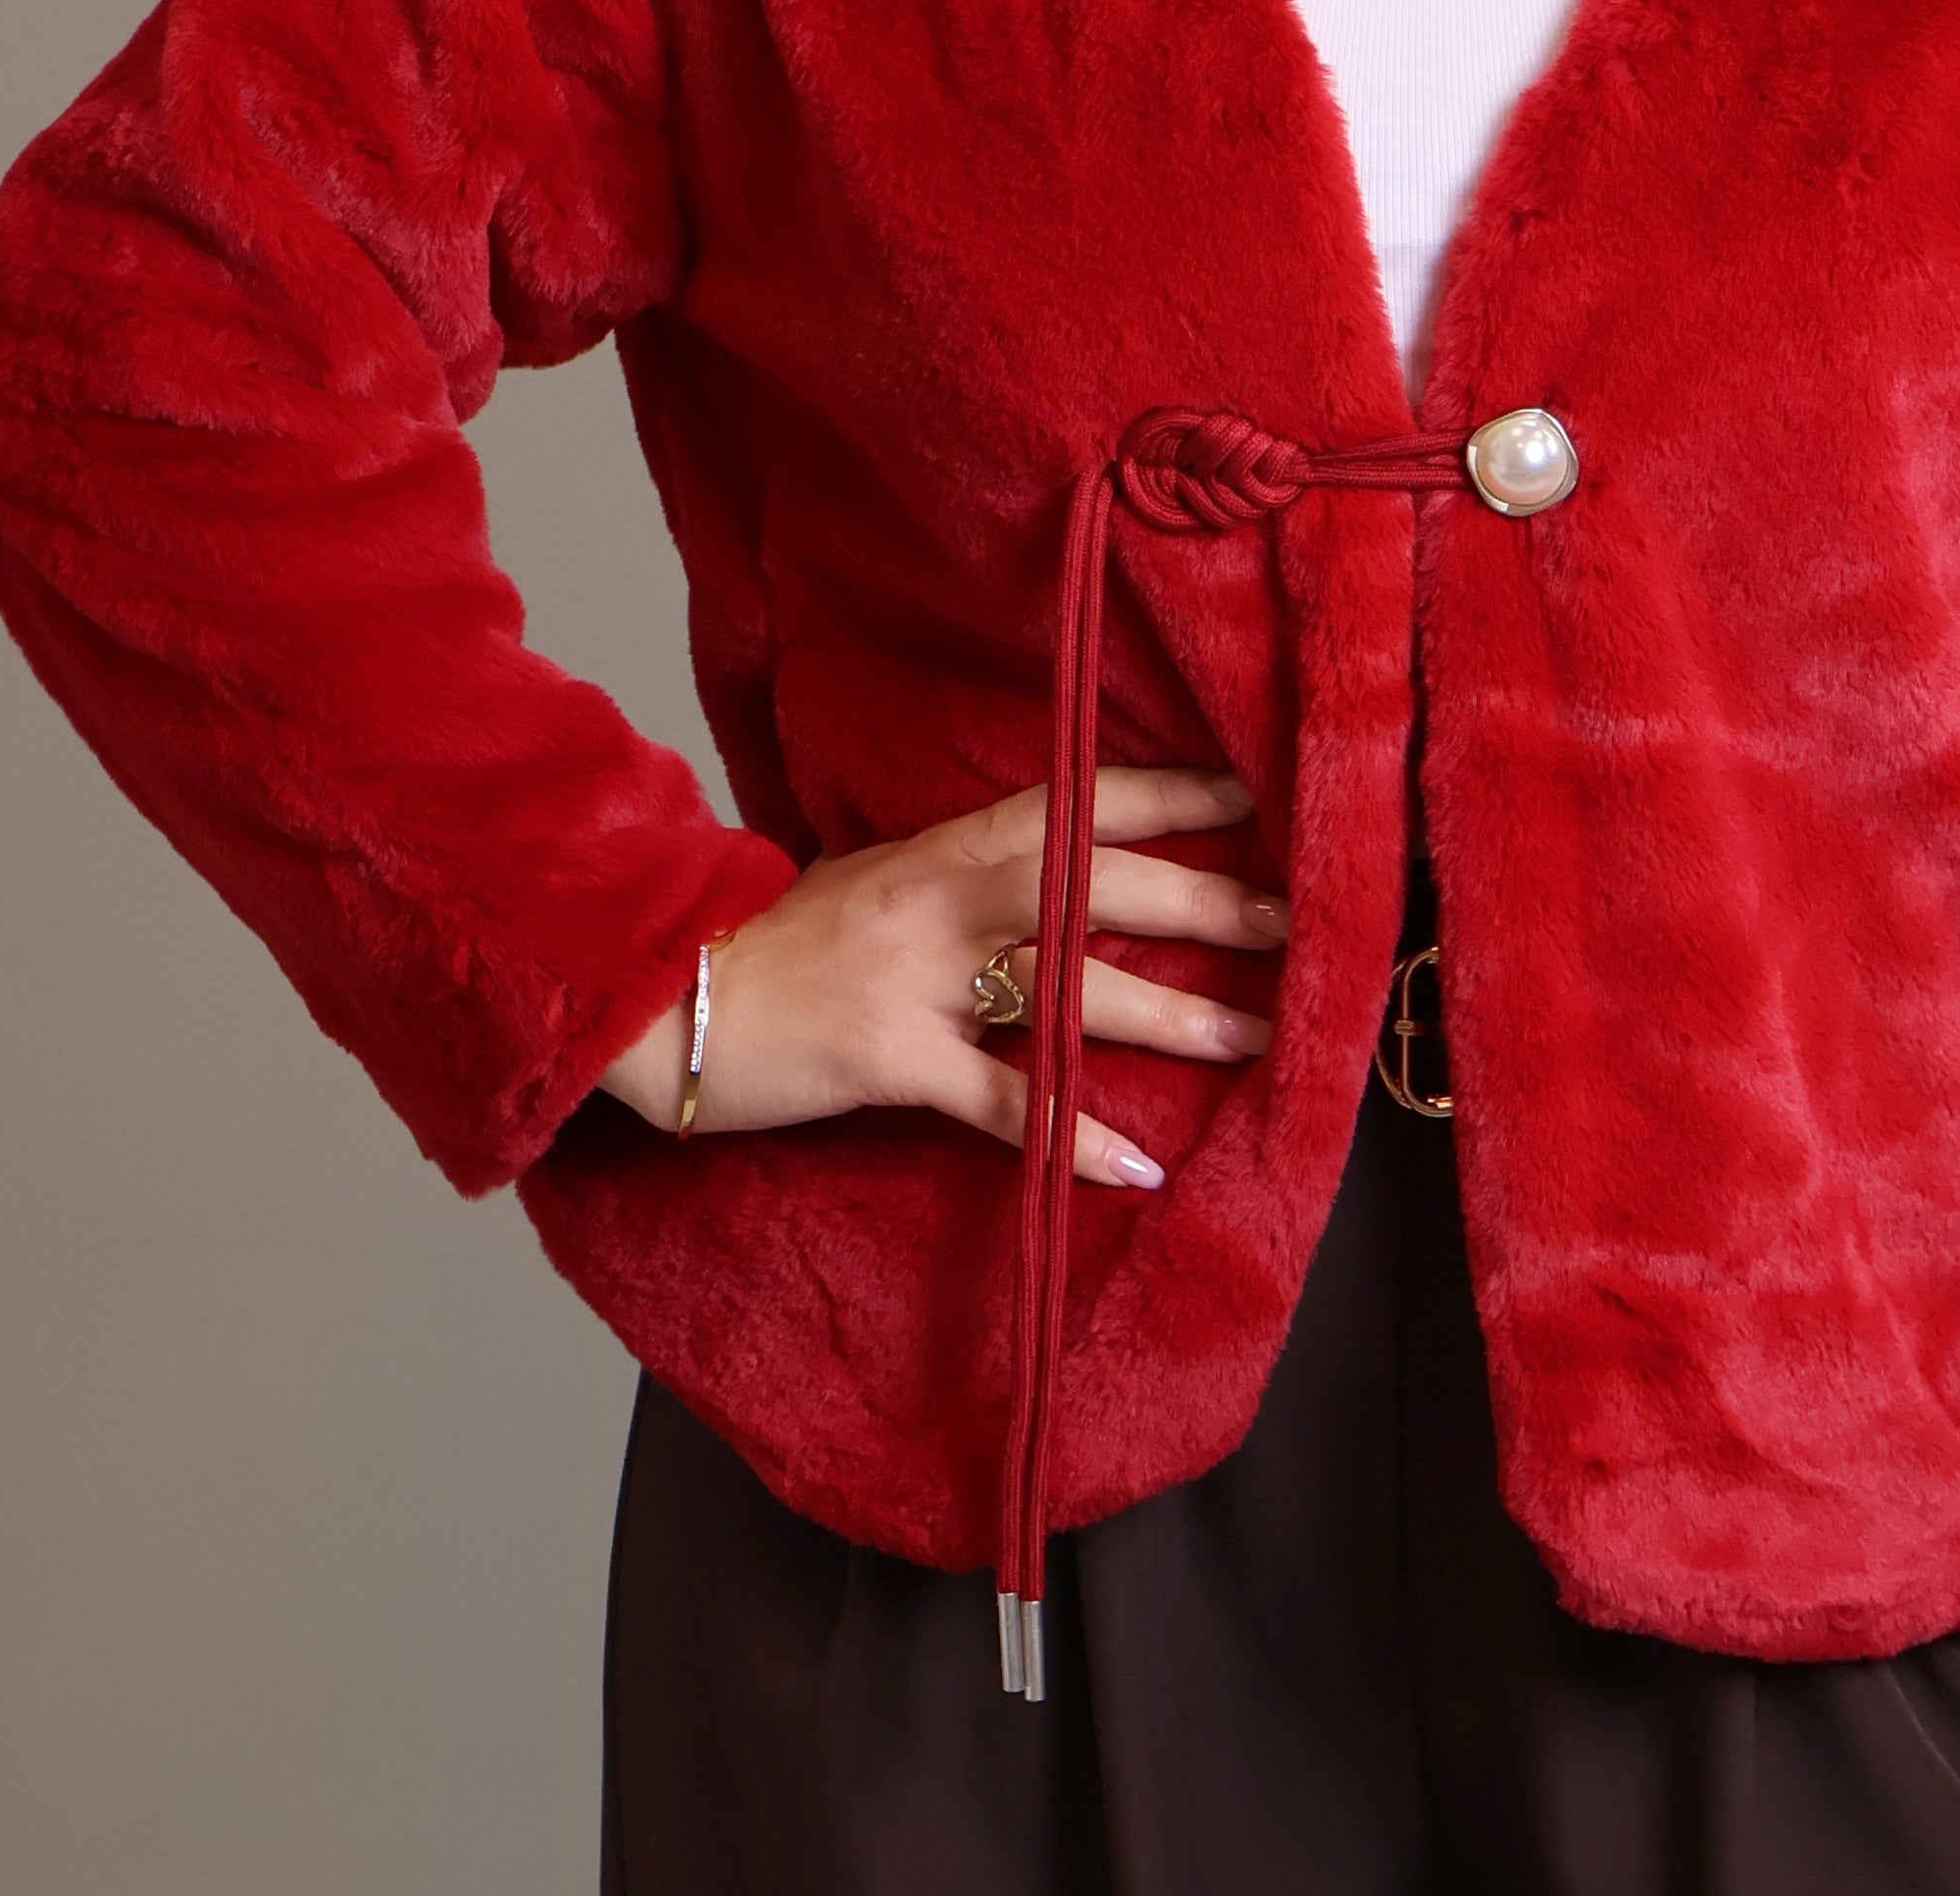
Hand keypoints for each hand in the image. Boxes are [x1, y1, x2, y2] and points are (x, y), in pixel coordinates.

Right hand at [596, 767, 1280, 1188]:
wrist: (666, 995)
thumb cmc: (783, 944)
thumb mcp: (882, 882)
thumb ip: (968, 877)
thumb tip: (1069, 877)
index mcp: (944, 846)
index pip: (1077, 804)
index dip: (1166, 795)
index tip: (1255, 792)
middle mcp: (941, 897)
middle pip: (1092, 884)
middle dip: (1200, 899)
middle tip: (1294, 921)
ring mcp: (915, 976)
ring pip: (1064, 985)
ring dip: (1166, 1014)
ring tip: (1252, 1037)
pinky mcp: (888, 1057)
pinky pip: (998, 1100)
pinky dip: (1069, 1135)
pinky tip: (1135, 1166)